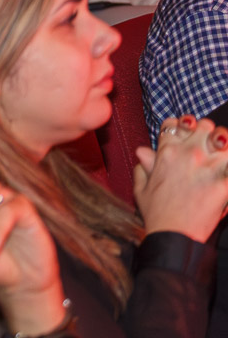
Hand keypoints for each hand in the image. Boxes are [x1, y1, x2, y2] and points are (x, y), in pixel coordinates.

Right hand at [135, 115, 227, 241]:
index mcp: (165, 152)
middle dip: (207, 132)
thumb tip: (143, 152)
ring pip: (224, 138)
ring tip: (224, 155)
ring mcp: (208, 166)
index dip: (181, 126)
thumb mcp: (141, 188)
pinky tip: (227, 174)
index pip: (175, 124)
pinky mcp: (225, 183)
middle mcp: (187, 153)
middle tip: (210, 145)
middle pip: (204, 125)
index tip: (186, 134)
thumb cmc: (157, 214)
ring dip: (225, 145)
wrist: (174, 236)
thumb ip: (143, 167)